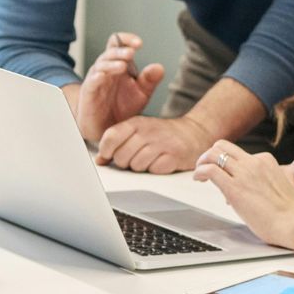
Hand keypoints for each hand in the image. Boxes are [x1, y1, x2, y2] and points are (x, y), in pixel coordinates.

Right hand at [73, 31, 165, 141]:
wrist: (107, 128)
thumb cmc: (122, 107)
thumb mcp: (141, 93)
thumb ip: (149, 80)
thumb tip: (159, 67)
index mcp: (118, 65)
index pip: (118, 44)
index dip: (126, 40)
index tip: (139, 43)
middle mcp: (106, 69)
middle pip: (110, 52)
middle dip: (120, 51)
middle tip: (131, 53)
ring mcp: (96, 79)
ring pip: (101, 64)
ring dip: (111, 63)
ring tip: (123, 65)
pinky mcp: (89, 92)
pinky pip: (91, 82)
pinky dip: (97, 77)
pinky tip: (103, 76)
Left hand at [95, 113, 214, 172]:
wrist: (193, 133)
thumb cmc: (161, 134)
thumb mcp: (137, 131)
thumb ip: (117, 142)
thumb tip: (99, 160)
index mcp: (135, 123)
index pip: (110, 137)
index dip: (105, 151)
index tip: (108, 156)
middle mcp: (148, 131)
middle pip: (121, 156)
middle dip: (125, 162)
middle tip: (134, 158)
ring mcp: (162, 143)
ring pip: (136, 166)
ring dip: (140, 167)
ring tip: (149, 160)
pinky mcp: (175, 156)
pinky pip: (154, 170)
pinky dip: (156, 170)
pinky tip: (160, 162)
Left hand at [192, 142, 293, 247]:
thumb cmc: (291, 215)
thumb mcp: (278, 187)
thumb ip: (262, 183)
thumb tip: (244, 191)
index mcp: (266, 161)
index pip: (239, 153)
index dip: (228, 162)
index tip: (225, 173)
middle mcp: (254, 163)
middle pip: (223, 146)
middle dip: (210, 154)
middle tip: (204, 167)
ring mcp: (243, 173)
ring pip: (213, 153)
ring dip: (202, 162)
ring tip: (199, 174)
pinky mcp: (234, 187)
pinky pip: (209, 170)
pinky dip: (199, 172)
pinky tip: (199, 179)